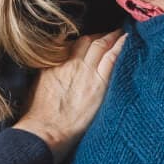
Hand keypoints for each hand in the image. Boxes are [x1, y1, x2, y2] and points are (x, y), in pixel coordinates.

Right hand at [15, 30, 125, 160]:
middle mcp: (70, 63)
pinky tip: (128, 39)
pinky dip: (121, 45)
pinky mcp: (98, 83)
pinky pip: (112, 57)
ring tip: (120, 32)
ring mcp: (85, 71)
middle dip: (99, 35)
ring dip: (112, 36)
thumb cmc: (38, 116)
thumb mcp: (36, 88)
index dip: (83, 40)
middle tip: (108, 34)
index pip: (71, 44)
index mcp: (54, 64)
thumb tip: (50, 72)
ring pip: (101, 45)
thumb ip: (46, 74)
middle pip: (87, 41)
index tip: (89, 40)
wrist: (46, 130)